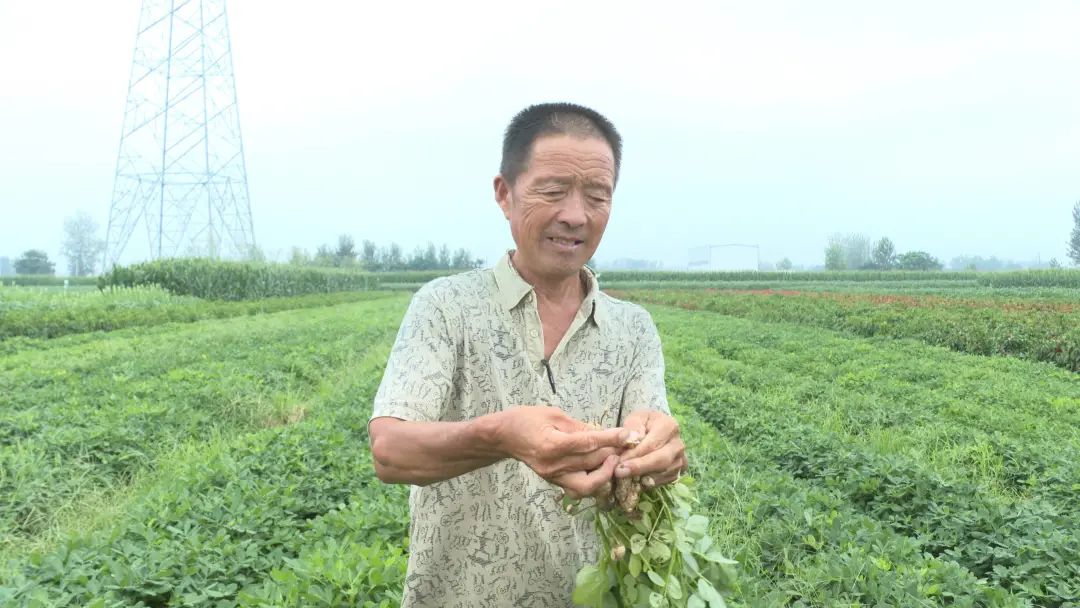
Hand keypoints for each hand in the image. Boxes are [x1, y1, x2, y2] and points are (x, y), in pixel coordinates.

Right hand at [493, 406, 634, 498]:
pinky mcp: (555, 482)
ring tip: (615, 459)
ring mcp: (553, 477)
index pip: (587, 443)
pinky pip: (580, 489)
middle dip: (613, 454)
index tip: (628, 434)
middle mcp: (553, 466)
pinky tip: (602, 468)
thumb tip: (603, 433)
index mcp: (552, 444)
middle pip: (591, 464)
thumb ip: (579, 426)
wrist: (504, 437)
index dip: (610, 438)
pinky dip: (594, 481)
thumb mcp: (554, 414)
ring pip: (588, 485)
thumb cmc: (527, 419)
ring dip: (606, 473)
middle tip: (628, 444)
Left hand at [615, 410, 686, 486]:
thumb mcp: (635, 419)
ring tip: (624, 477)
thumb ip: (631, 428)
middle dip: (639, 468)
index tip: (620, 461)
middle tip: (620, 472)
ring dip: (643, 477)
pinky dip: (649, 483)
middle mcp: (678, 444)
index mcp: (669, 426)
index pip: (652, 444)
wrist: (653, 430)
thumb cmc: (642, 424)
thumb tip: (627, 438)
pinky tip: (634, 482)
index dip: (635, 454)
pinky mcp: (677, 472)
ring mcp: (680, 459)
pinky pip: (664, 481)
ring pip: (663, 473)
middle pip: (661, 460)